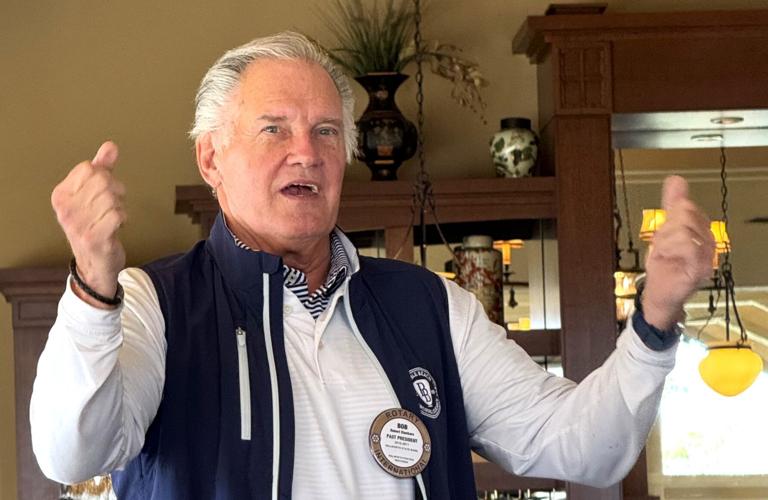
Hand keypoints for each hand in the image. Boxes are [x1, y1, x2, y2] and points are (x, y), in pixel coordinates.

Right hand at [51, 141, 126, 304]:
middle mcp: (64, 209)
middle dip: (116, 191)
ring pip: (112, 197)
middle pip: (103, 180)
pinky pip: (118, 215)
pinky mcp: (93, 238)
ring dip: (120, 206)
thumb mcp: (93, 195)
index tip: (103, 192)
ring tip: (113, 217)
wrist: (94, 263)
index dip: (104, 176)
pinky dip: (123, 218)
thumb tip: (110, 146)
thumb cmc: (94, 225)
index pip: (89, 168)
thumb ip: (102, 169)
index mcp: (60, 195)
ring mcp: (77, 224)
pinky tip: (117, 227)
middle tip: (113, 205)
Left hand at [642, 175, 714, 329]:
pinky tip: (666, 258)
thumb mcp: (664, 231)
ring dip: (665, 242)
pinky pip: (688, 247)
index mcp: (701, 232)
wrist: (659, 294)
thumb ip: (672, 206)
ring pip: (685, 230)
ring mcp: (706, 257)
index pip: (688, 208)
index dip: (670, 218)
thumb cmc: (664, 266)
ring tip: (665, 255)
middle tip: (663, 246)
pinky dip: (670, 250)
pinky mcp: (699, 270)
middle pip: (687, 216)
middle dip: (666, 229)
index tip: (664, 234)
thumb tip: (676, 180)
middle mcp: (708, 243)